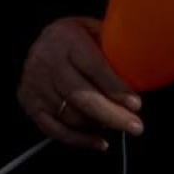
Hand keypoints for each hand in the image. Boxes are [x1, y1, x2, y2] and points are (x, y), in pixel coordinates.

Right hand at [18, 17, 142, 151]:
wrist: (40, 41)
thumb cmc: (76, 38)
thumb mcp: (94, 30)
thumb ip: (113, 48)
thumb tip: (143, 69)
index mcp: (65, 37)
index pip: (92, 66)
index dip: (115, 87)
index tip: (136, 103)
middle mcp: (46, 59)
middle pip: (81, 95)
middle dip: (112, 114)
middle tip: (135, 126)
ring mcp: (35, 83)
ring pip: (70, 115)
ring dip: (98, 125)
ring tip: (118, 124)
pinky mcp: (29, 103)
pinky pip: (55, 129)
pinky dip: (79, 140)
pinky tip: (100, 142)